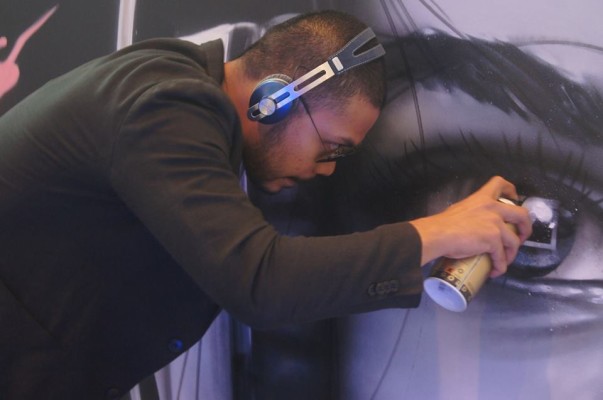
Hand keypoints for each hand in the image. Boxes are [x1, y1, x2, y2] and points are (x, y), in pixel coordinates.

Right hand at [409, 176, 532, 276]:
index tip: (514, 198)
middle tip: (520, 237)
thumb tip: (473, 225)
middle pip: (522, 214)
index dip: (512, 190)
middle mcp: (492, 208)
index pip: (500, 184)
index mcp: (481, 198)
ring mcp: (495, 224)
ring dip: (511, 254)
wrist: (437, 234)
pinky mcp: (493, 240)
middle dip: (526, 228)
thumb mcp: (459, 210)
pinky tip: (495, 271)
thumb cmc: (442, 224)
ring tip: (504, 261)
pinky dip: (500, 266)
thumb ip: (471, 213)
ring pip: (514, 241)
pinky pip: (502, 256)